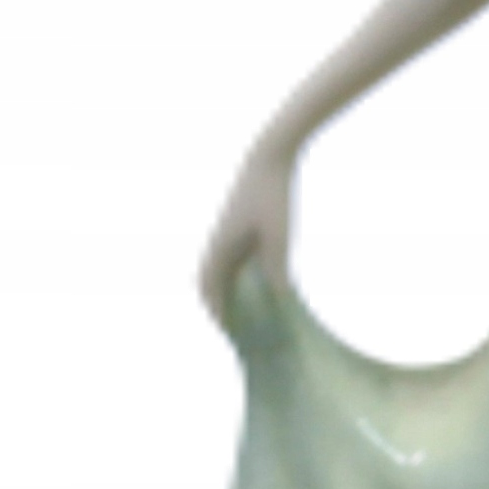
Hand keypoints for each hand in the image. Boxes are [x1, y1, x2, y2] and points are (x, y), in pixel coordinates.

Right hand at [199, 135, 295, 324]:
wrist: (270, 157)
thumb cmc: (273, 195)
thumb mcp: (279, 236)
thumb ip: (277, 268)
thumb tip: (281, 299)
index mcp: (221, 246)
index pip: (208, 287)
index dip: (215, 310)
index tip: (227, 332)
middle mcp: (219, 242)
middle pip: (211, 282)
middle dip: (219, 305)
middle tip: (234, 329)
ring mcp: (229, 233)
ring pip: (224, 271)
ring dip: (229, 291)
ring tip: (247, 312)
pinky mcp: (241, 227)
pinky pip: (237, 259)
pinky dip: (241, 276)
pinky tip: (263, 286)